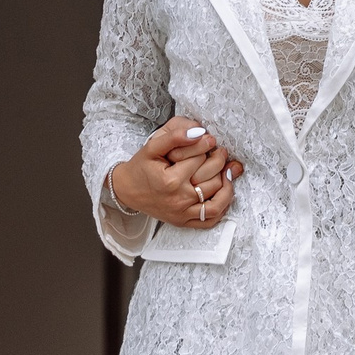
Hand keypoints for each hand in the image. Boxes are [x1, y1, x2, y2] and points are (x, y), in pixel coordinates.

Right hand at [109, 119, 242, 229]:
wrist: (126, 190)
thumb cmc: (140, 167)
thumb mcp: (152, 147)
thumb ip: (174, 137)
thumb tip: (199, 132)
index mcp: (171, 180)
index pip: (200, 159)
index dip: (206, 146)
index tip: (210, 139)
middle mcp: (179, 199)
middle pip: (212, 179)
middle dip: (220, 161)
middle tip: (220, 151)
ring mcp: (182, 213)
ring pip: (217, 201)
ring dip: (227, 183)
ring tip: (227, 169)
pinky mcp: (183, 222)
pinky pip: (210, 220)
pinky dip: (222, 207)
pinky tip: (223, 192)